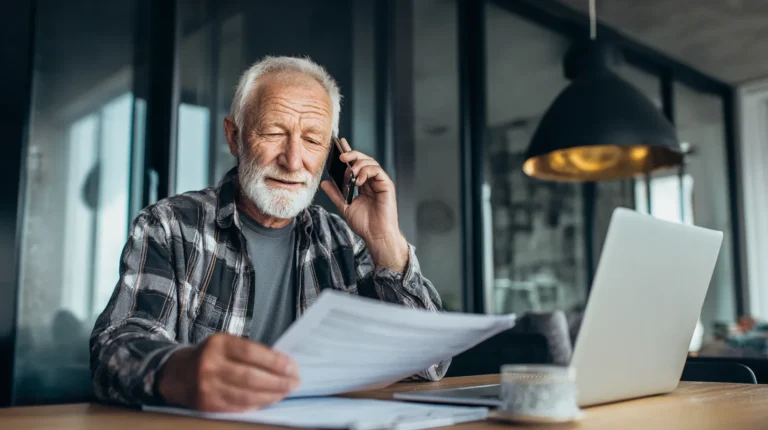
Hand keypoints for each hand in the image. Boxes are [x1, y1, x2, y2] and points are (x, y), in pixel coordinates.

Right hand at [157, 333, 299, 411]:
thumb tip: (283, 365)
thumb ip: (251, 352)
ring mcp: (207, 387)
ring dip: (271, 395)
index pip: (252, 353)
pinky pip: (238, 407)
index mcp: (218, 344)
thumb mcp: (227, 344)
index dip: (276, 361)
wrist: (178, 373)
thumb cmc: (211, 356)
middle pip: (251, 377)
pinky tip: (269, 400)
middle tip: (295, 382)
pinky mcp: (207, 405)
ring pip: (246, 395)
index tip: (292, 367)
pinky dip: (257, 404)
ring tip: (285, 392)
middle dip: (278, 382)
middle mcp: (210, 365)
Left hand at [321, 138, 408, 271]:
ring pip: (371, 162)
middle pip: (364, 160)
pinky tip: (358, 180)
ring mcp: (380, 182)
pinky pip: (377, 171)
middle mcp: (373, 181)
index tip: (339, 143)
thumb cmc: (365, 224)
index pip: (356, 164)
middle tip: (341, 156)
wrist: (376, 236)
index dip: (349, 152)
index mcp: (364, 184)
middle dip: (352, 154)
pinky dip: (366, 172)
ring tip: (349, 169)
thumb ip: (336, 194)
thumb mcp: (345, 206)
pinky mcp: (387, 185)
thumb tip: (324, 182)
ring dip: (358, 163)